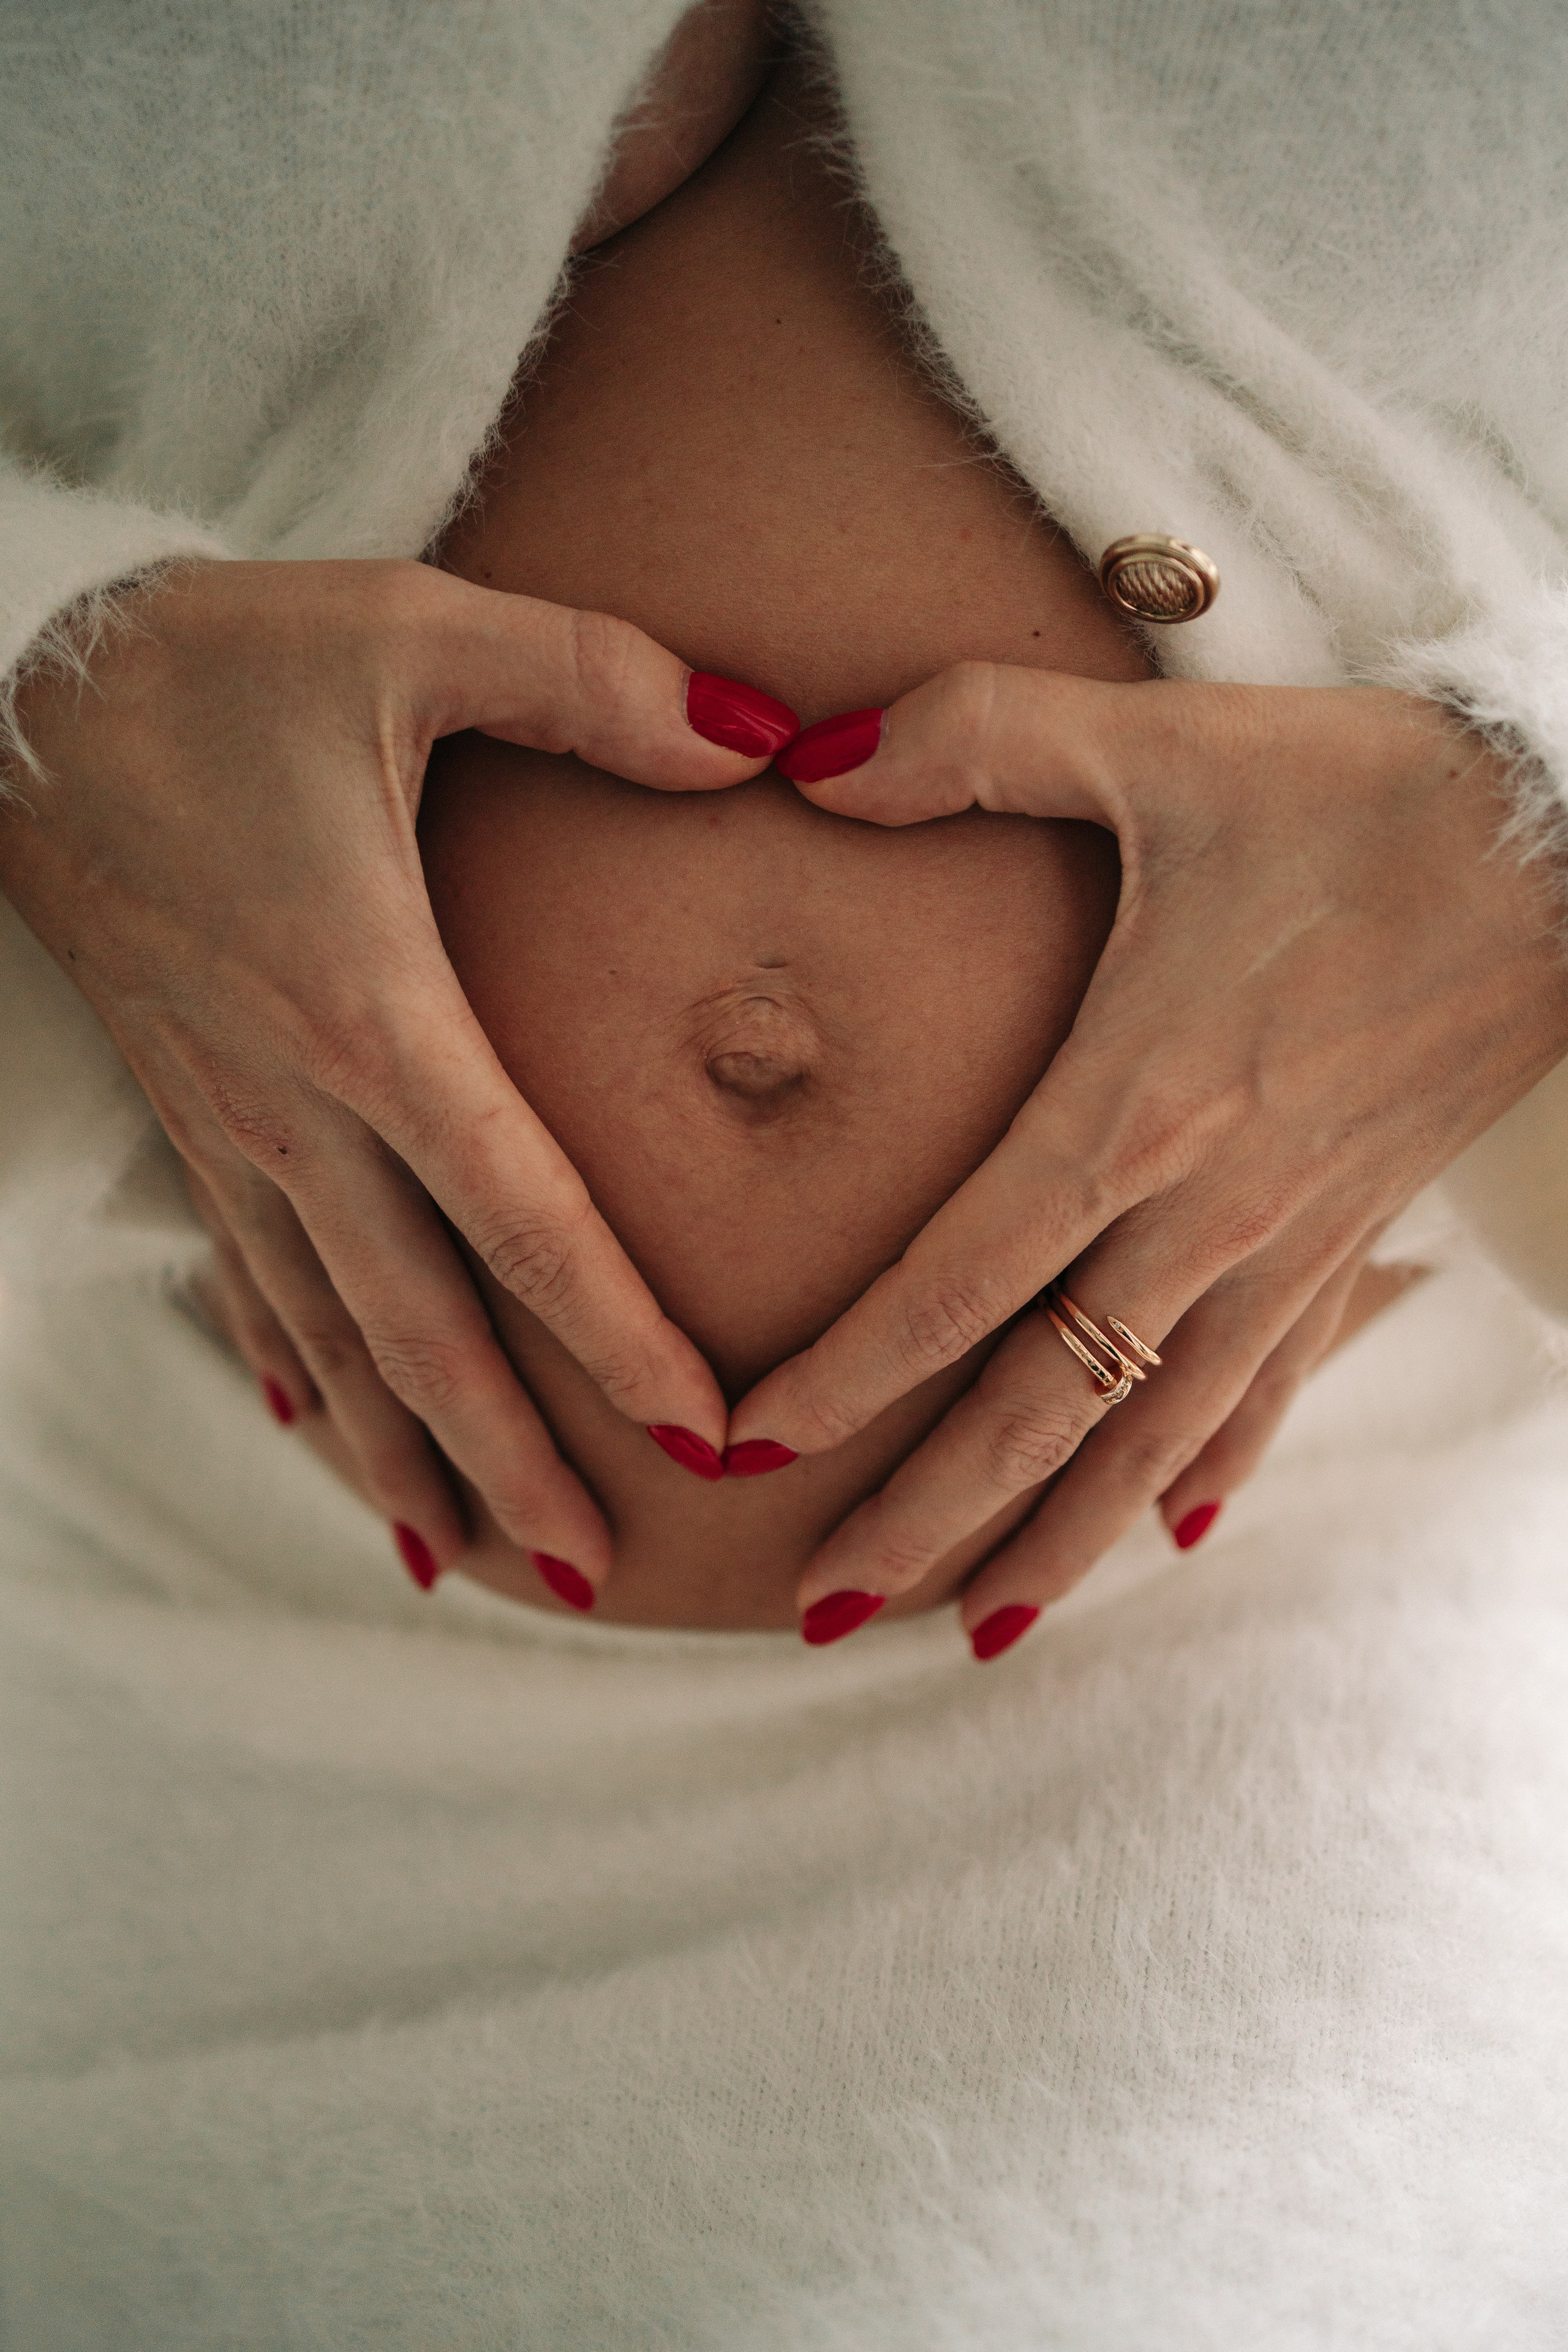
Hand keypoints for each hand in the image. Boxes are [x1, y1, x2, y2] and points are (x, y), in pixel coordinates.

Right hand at [0, 557, 795, 1592]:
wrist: (11, 691)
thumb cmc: (218, 662)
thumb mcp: (413, 634)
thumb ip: (599, 686)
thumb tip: (764, 738)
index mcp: (372, 1013)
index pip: (523, 1216)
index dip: (617, 1336)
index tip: (703, 1435)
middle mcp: (295, 1105)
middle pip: (420, 1327)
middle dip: (512, 1460)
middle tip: (599, 1576)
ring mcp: (228, 1124)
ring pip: (325, 1332)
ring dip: (401, 1452)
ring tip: (472, 1562)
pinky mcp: (187, 1109)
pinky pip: (248, 1276)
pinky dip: (293, 1370)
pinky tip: (319, 1434)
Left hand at [731, 666, 1567, 1650]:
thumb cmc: (1372, 786)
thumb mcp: (1163, 740)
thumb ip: (970, 739)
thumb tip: (805, 760)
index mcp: (1141, 1104)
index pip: (960, 1284)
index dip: (847, 1379)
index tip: (750, 1453)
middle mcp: (1211, 1210)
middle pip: (1042, 1407)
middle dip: (926, 1517)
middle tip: (819, 1610)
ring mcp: (1294, 1241)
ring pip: (1153, 1435)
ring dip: (1057, 1540)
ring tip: (969, 1633)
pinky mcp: (1355, 1231)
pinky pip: (1271, 1386)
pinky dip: (1212, 1467)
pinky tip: (1169, 1536)